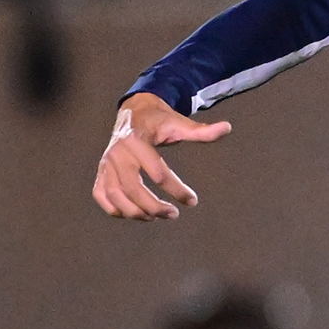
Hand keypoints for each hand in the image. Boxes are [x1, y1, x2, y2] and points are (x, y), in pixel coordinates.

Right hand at [92, 90, 231, 219]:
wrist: (133, 112)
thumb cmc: (159, 121)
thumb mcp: (179, 124)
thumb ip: (201, 131)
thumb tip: (227, 128)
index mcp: (137, 141)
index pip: (158, 173)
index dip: (178, 190)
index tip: (193, 201)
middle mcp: (117, 153)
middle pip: (133, 189)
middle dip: (155, 206)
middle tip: (174, 214)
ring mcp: (106, 163)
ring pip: (116, 195)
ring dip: (136, 212)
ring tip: (156, 216)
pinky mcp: (101, 170)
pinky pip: (101, 194)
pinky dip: (114, 208)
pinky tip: (133, 214)